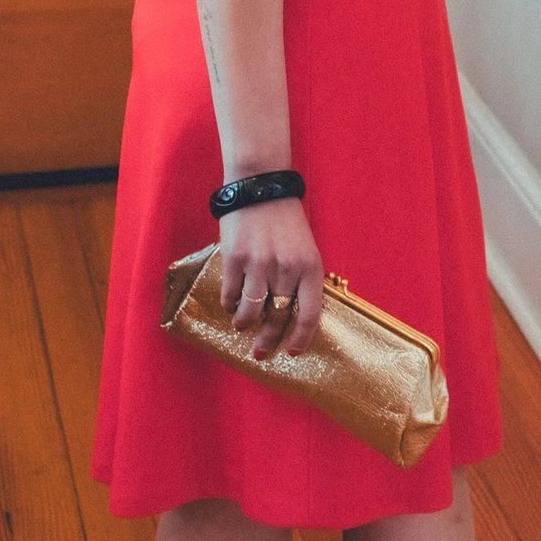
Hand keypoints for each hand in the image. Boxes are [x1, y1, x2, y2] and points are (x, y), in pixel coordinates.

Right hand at [217, 197, 324, 359]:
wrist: (261, 187)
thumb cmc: (286, 220)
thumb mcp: (305, 247)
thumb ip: (301, 278)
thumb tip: (290, 315)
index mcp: (310, 266)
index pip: (310, 314)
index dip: (301, 338)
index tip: (292, 351)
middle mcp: (286, 268)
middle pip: (278, 318)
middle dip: (268, 341)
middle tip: (260, 353)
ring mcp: (259, 264)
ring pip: (251, 311)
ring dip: (245, 324)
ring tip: (242, 325)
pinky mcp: (234, 259)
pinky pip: (231, 294)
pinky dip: (230, 305)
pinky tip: (231, 305)